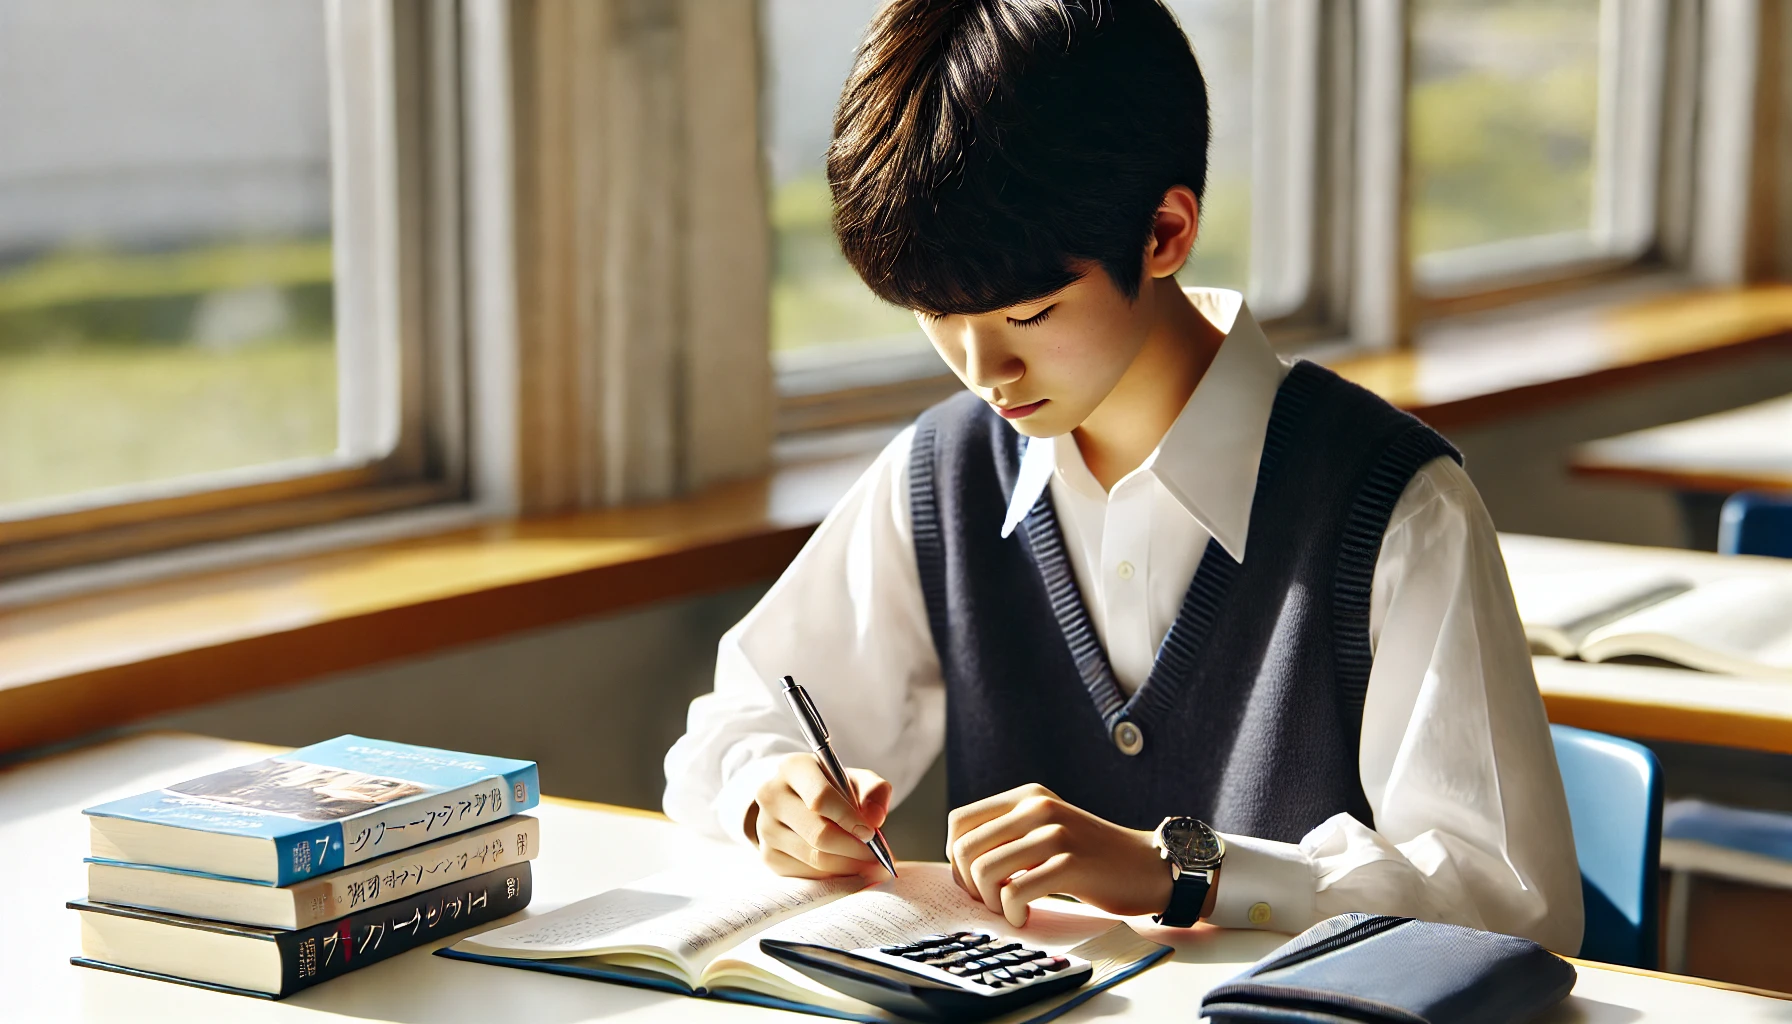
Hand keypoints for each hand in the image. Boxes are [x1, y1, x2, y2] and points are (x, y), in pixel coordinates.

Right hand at [748, 752, 892, 879]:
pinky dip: (832, 875)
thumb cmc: (833, 788)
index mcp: (793, 768)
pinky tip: (847, 866)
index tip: (870, 833)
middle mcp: (772, 796)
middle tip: (876, 856)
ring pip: (814, 857)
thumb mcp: (856, 779)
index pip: (821, 798)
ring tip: (868, 863)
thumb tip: (875, 819)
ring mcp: (766, 827)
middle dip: (854, 849)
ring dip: (848, 865)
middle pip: (819, 833)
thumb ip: (874, 791)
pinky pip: (806, 873)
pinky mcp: (768, 854)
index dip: (849, 819)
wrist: (799, 800)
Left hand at [946, 783, 1173, 927]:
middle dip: (970, 884)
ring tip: (1011, 909)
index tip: (975, 880)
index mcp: (1027, 797)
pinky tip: (1025, 917)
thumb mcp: (1047, 830)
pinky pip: (1015, 892)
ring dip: (991, 901)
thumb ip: (1010, 835)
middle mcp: (1037, 808)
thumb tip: (960, 864)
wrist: (1147, 867)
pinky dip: (1013, 913)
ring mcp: (1055, 833)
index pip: (960, 822)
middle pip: (966, 848)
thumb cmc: (1092, 858)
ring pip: (985, 870)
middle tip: (992, 900)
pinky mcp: (1071, 863)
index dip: (956, 858)